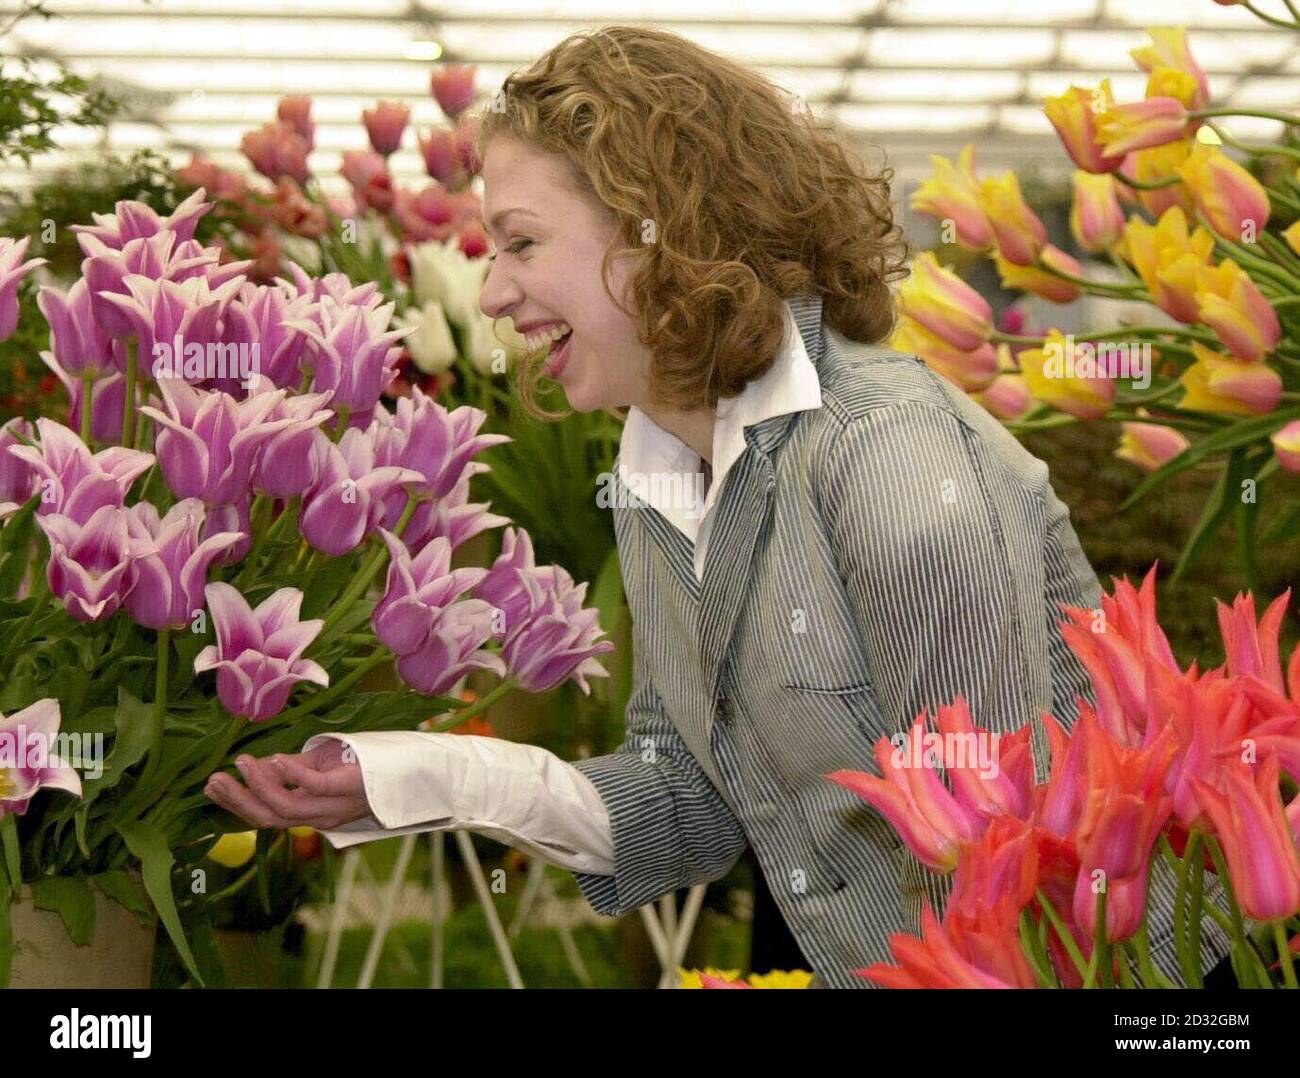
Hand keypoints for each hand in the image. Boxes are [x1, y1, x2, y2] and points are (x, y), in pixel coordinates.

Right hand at [203, 739, 371, 829]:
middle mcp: (318, 817)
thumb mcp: (316, 767)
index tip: (210, 788)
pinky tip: (275, 759)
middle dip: (238, 801)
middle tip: (214, 781)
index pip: (265, 817)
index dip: (236, 805)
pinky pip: (315, 787)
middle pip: (270, 818)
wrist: (400, 766)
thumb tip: (255, 766)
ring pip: (287, 808)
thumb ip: (289, 770)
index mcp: (310, 814)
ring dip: (259, 786)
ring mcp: (333, 806)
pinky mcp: (347, 789)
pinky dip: (293, 775)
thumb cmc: (357, 764)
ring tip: (241, 764)